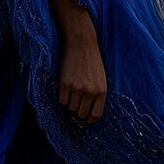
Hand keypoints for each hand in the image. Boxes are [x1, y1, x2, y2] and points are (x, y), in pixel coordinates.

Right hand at [41, 0, 107, 124]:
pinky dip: (62, 98)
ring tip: (72, 94)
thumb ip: (97, 96)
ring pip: (71, 109)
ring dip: (70, 105)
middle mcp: (90, 92)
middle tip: (77, 105)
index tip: (86, 120)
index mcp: (102, 91)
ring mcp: (77, 88)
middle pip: (81, 114)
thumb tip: (89, 114)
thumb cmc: (92, 61)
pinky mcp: (65, 83)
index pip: (95, 115)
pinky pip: (61, 101)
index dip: (89, 120)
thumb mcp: (101, 78)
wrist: (81, 43)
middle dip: (78, 113)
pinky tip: (65, 89)